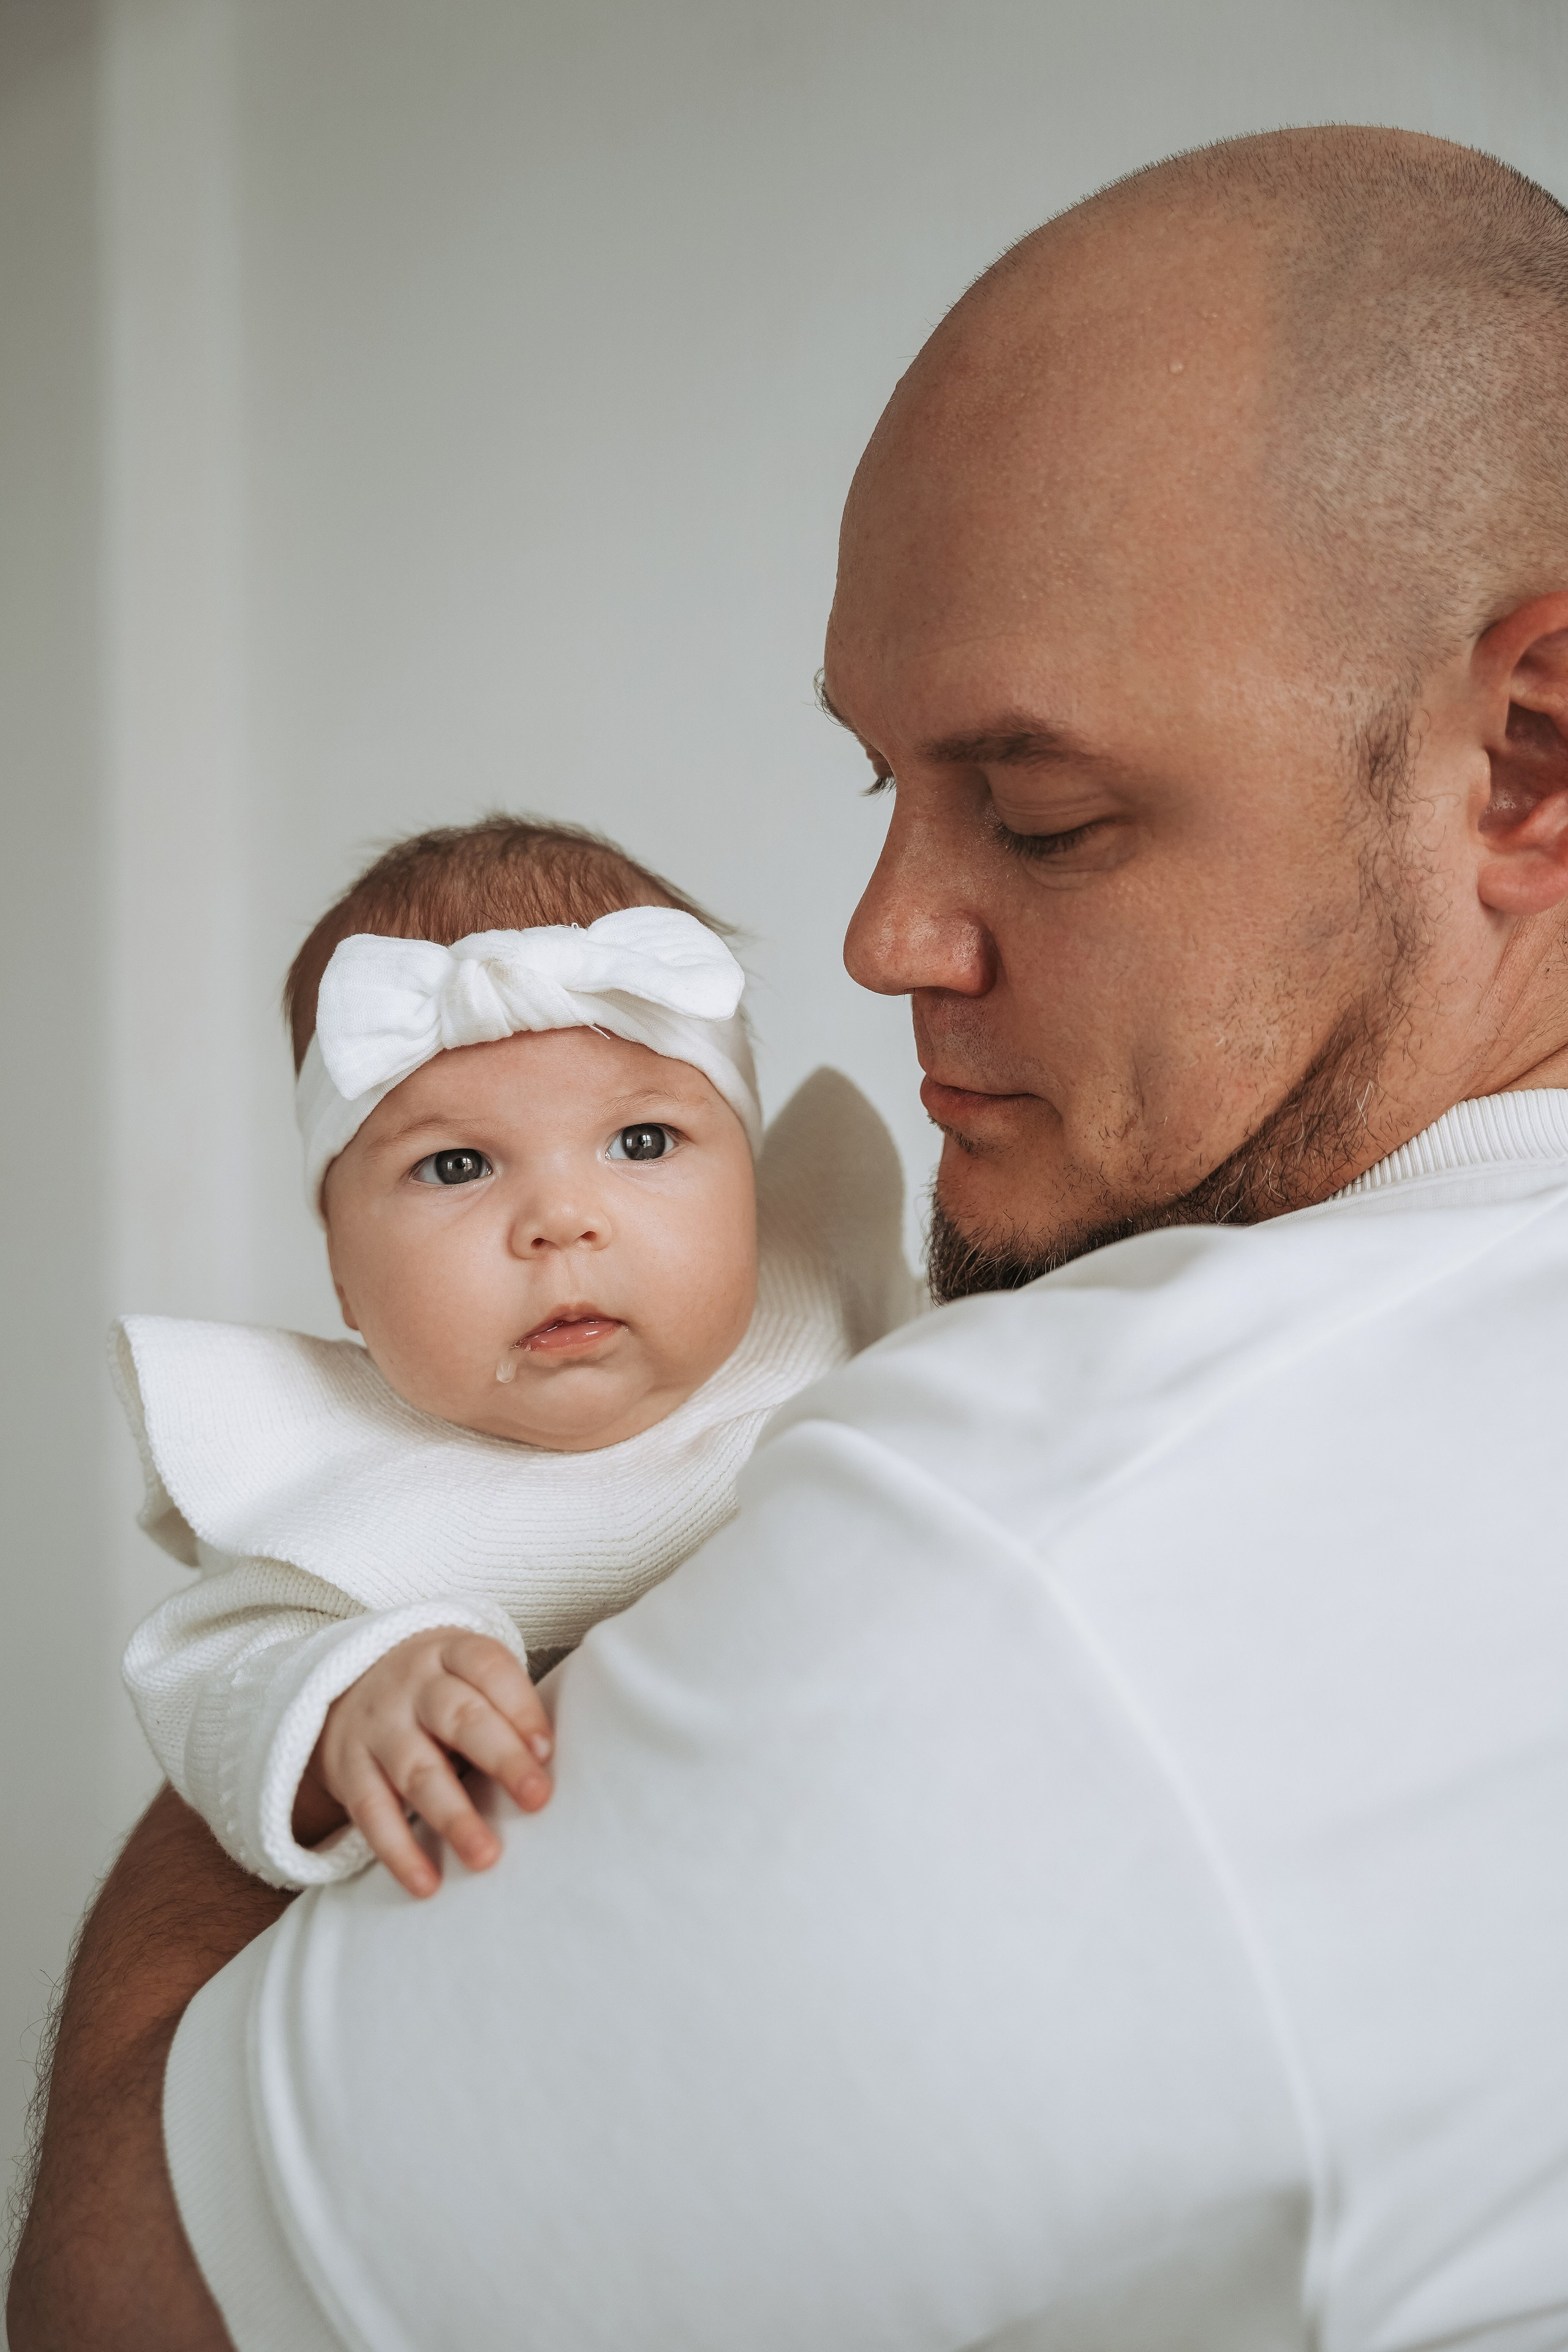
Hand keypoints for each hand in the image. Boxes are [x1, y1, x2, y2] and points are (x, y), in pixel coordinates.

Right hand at [300, 1630, 553, 1896]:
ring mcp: (377, 1726)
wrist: (348, 1684)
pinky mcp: (349, 1768)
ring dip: (453, 1816)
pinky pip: (372, 1812)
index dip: (520, 1708)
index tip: (547, 1750)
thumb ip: (507, 1708)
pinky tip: (427, 1882)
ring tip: (485, 1856)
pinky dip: (399, 1851)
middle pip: (457, 1717)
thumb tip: (552, 1765)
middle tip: (537, 1799)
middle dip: (501, 1758)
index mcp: (451, 1653)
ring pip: (417, 1770)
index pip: (489, 1670)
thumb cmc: (439, 1689)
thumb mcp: (468, 1676)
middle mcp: (412, 1685)